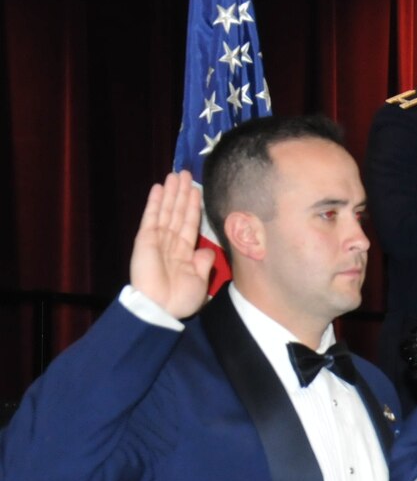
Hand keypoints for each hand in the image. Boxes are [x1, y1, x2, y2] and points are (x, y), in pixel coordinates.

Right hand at [129, 171, 214, 318]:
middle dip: (182, 193)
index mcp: (185, 252)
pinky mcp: (145, 239)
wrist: (160, 307)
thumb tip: (207, 251)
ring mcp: (157, 239)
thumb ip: (203, 263)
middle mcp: (171, 242)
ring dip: (171, 192)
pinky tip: (158, 188)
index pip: (190, 223)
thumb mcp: (200, 280)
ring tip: (175, 174)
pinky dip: (155, 202)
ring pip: (166, 210)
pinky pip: (151, 217)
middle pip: (178, 212)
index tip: (197, 190)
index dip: (193, 207)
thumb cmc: (180, 299)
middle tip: (185, 173)